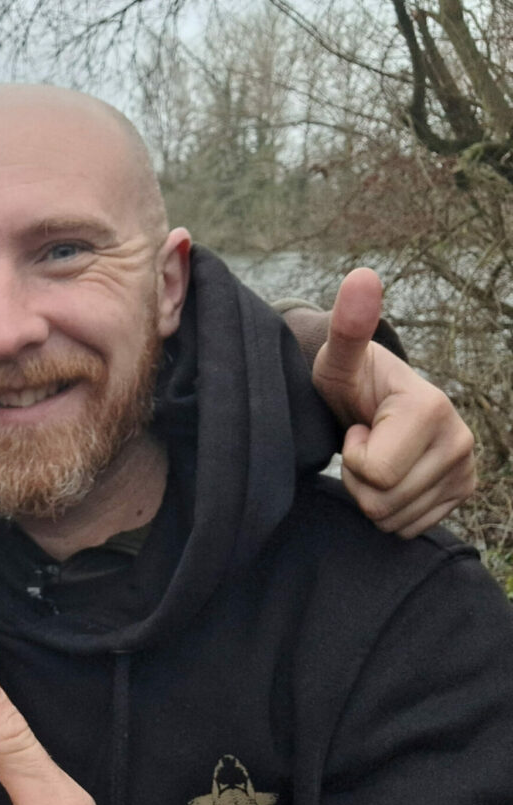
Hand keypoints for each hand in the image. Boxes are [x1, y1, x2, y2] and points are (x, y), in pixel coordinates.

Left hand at [313, 268, 475, 536]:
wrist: (371, 399)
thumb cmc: (350, 379)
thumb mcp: (339, 356)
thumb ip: (348, 324)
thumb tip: (361, 276)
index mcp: (433, 410)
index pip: (375, 474)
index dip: (352, 456)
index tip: (359, 426)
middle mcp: (461, 442)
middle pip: (383, 503)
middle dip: (359, 479)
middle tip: (364, 444)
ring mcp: (466, 470)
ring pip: (393, 520)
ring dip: (372, 495)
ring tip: (377, 457)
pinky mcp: (462, 493)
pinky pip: (409, 529)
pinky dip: (391, 510)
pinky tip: (391, 476)